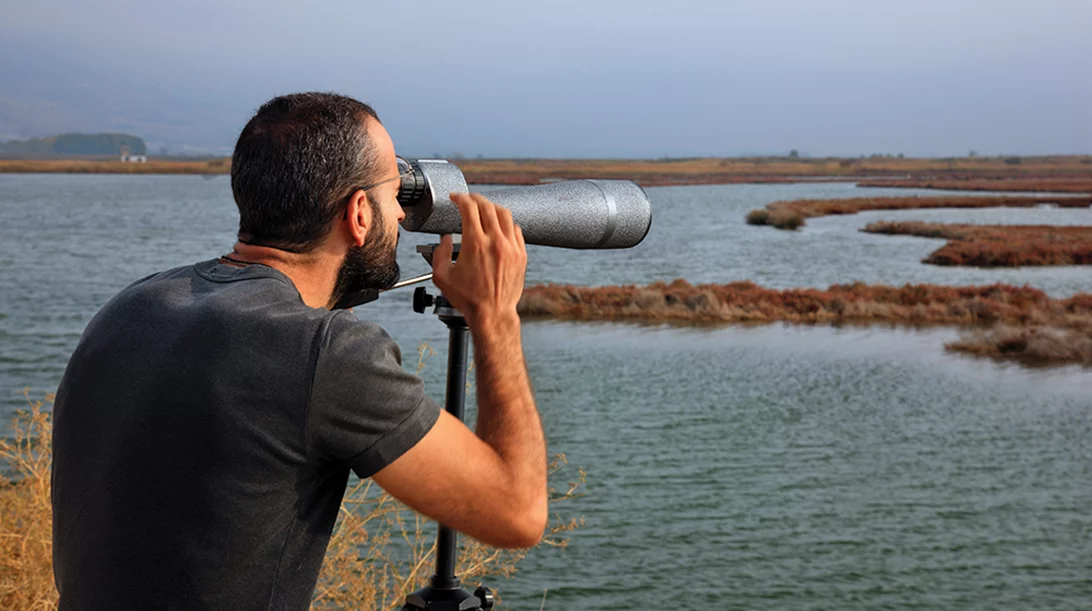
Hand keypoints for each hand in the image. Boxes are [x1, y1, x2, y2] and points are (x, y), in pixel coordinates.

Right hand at [431, 192, 526, 326]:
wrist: (492, 314)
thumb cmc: (468, 299)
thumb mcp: (442, 277)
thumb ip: (439, 253)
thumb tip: (445, 240)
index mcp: (475, 243)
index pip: (469, 207)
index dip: (460, 198)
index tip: (456, 198)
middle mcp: (495, 241)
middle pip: (487, 206)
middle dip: (475, 198)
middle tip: (468, 200)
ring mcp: (511, 247)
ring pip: (504, 214)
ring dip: (492, 207)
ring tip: (484, 208)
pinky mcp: (521, 255)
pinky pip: (516, 230)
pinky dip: (506, 223)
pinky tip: (500, 226)